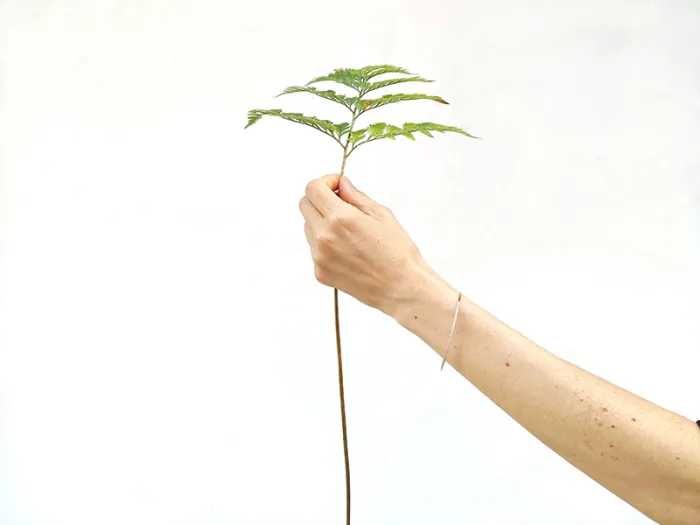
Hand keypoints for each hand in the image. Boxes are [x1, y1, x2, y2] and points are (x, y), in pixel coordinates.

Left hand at [299, 174, 437, 316]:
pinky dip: (326, 244)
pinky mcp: (320, 272)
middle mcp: (324, 237)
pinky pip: (314, 249)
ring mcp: (319, 257)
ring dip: (322, 222)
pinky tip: (348, 251)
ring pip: (308, 227)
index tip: (337, 186)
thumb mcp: (381, 214)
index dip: (325, 182)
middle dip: (321, 199)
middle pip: (305, 205)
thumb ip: (356, 196)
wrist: (400, 288)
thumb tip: (341, 184)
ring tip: (349, 232)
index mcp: (340, 219)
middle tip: (341, 205)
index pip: (312, 189)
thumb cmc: (397, 251)